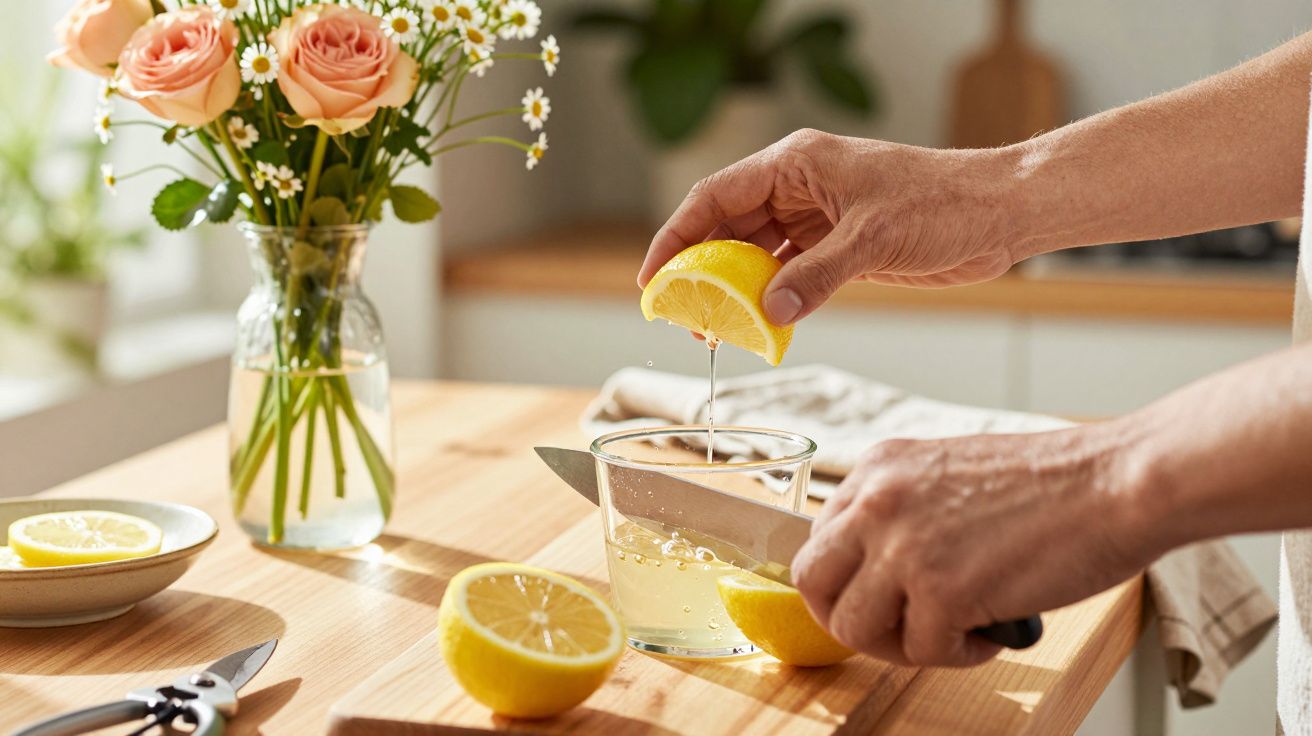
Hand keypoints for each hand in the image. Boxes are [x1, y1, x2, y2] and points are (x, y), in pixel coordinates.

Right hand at [639, 129, 1022, 324]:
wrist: (1000, 213)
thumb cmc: (943, 203)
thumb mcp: (873, 239)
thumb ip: (816, 277)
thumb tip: (768, 315)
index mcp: (795, 163)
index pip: (715, 196)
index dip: (676, 236)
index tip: (654, 279)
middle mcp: (799, 187)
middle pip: (728, 228)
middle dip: (702, 271)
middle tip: (683, 317)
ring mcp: (818, 218)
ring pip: (756, 254)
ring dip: (735, 291)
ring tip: (714, 330)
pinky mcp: (839, 247)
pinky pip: (788, 274)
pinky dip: (771, 299)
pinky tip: (758, 326)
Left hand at [792, 424, 1156, 666]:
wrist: (1117, 482)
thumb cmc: (1054, 483)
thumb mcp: (950, 475)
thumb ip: (904, 511)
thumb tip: (879, 567)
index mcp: (878, 468)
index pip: (820, 538)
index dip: (850, 579)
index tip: (883, 597)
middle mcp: (876, 502)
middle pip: (813, 582)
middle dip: (851, 617)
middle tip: (897, 630)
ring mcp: (903, 546)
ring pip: (852, 627)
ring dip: (901, 645)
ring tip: (952, 634)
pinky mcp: (940, 591)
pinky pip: (921, 652)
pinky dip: (958, 655)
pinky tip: (994, 632)